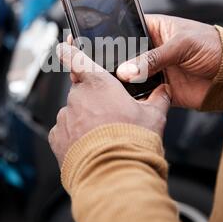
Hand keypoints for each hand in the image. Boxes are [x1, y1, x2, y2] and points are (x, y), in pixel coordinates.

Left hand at [49, 42, 170, 166]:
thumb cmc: (134, 141)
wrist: (115, 175)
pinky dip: (75, 137)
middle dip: (93, 100)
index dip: (69, 50)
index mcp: (98, 83)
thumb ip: (158, 98)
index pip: (78, 59)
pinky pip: (65, 132)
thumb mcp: (154, 116)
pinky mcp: (57, 139)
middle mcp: (77, 97)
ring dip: (85, 120)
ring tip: (104, 136)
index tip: (63, 46)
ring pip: (74, 112)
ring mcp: (65, 118)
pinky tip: (91, 147)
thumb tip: (164, 91)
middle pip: (82, 91)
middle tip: (111, 115)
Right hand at [117, 15, 221, 108]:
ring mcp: (154, 71)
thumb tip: (126, 70)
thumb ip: (153, 57)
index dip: (115, 39)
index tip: (103, 49)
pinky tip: (132, 97)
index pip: (128, 31)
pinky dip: (137, 98)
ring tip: (117, 85)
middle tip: (109, 70)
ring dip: (125, 83)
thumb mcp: (182, 45)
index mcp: (154, 30)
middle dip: (117, 64)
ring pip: (130, 77)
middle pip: (125, 57)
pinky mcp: (159, 90)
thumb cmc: (213, 47)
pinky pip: (142, 96)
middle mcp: (151, 51)